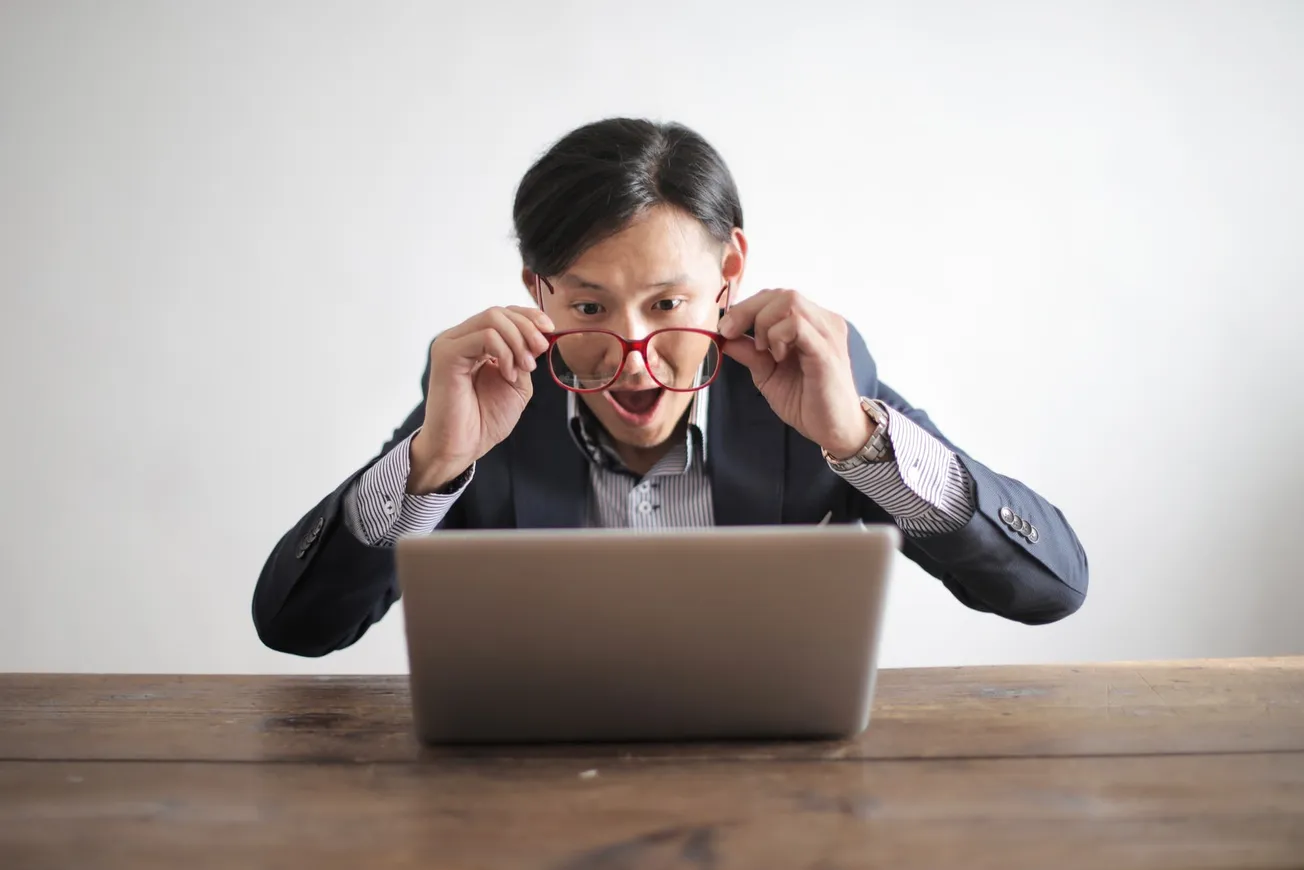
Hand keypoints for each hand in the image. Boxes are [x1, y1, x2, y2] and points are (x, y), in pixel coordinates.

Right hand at [408, 305, 552, 492]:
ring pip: (493, 318)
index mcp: (475, 343)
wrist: (464, 446)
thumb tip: (539, 336)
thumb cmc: (484, 420)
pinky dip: (505, 352)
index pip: (503, 313)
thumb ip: (524, 357)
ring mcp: (451, 344)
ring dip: (518, 341)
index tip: (550, 330)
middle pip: (499, 312)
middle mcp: (461, 339)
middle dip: (528, 328)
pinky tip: (508, 374)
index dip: (529, 316)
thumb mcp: (517, 383)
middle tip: (540, 351)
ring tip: (525, 368)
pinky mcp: (447, 354)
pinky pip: (485, 337)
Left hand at [718, 289, 872, 458]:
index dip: (746, 307)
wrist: (834, 430)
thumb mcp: (768, 374)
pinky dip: (777, 336)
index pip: (776, 297)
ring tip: (763, 350)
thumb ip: (750, 353)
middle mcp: (824, 321)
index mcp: (812, 323)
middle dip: (747, 310)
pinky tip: (776, 356)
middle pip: (781, 294)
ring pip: (790, 302)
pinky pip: (797, 325)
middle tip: (730, 333)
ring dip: (764, 323)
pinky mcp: (826, 351)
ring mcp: (828, 333)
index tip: (725, 328)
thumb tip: (724, 337)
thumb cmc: (806, 402)